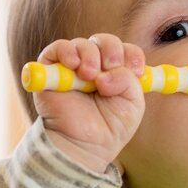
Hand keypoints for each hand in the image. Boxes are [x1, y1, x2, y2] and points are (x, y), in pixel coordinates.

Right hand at [34, 35, 146, 172]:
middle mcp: (95, 66)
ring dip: (90, 55)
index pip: (125, 50)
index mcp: (116, 72)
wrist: (84, 146)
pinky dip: (66, 51)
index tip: (136, 70)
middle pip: (104, 41)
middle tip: (111, 66)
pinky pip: (57, 48)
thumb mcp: (133, 104)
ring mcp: (73, 67)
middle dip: (111, 50)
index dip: (132, 55)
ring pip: (82, 44)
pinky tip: (74, 65)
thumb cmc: (109, 127)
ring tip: (90, 76)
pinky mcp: (51, 70)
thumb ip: (129, 81)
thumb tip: (107, 72)